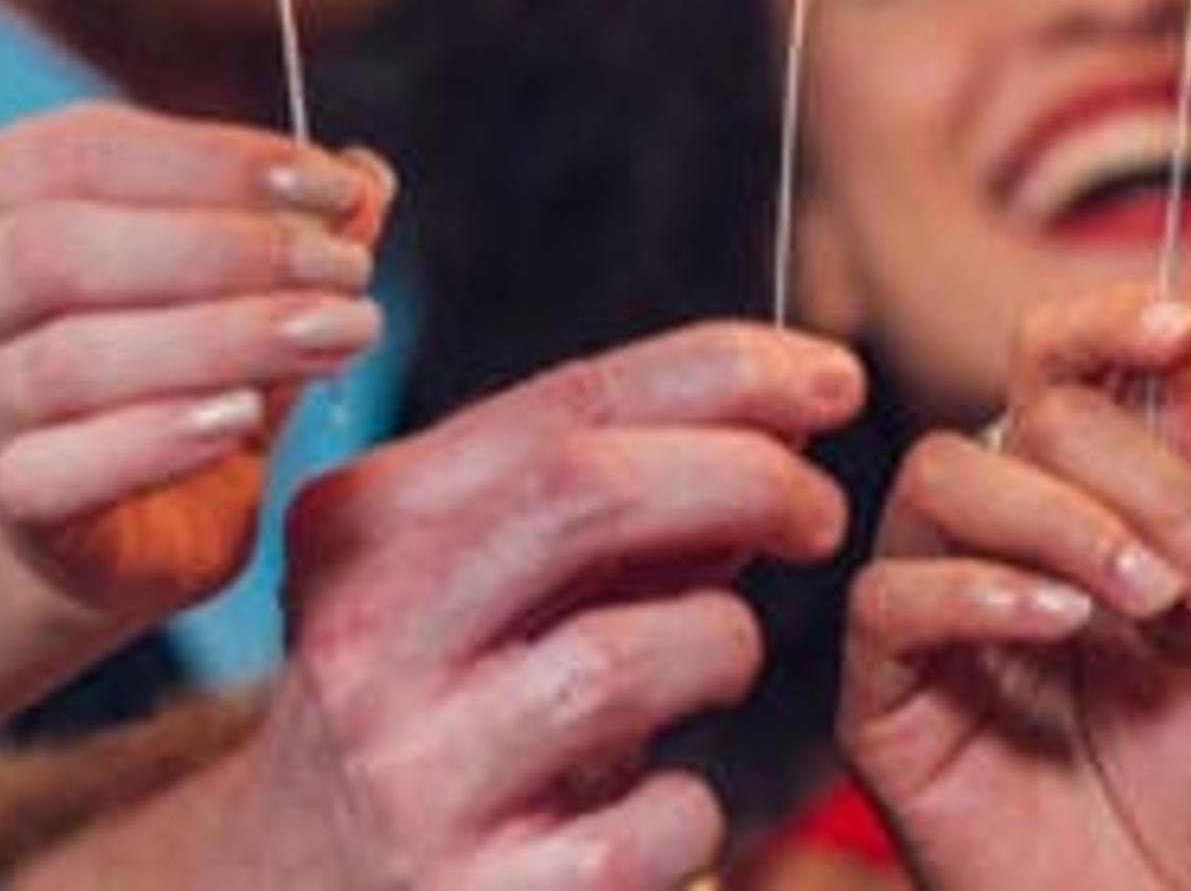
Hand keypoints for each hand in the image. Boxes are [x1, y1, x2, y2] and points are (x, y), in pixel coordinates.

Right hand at [0, 102, 388, 613]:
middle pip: (59, 247)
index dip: (212, 159)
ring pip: (70, 359)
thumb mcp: (225, 277)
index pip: (78, 150)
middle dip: (222, 248)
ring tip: (334, 332)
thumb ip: (285, 221)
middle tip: (344, 267)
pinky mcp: (5, 500)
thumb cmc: (158, 362)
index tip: (332, 183)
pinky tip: (245, 418)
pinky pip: (64, 469)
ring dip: (223, 338)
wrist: (92, 517)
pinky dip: (160, 437)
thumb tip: (368, 176)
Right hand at [237, 322, 862, 887]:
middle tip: (822, 512)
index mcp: (363, 528)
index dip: (722, 373)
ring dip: (721, 644)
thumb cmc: (423, 714)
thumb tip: (777, 423)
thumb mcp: (467, 583)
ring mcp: (418, 777)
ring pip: (629, 658)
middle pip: (588, 495)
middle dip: (745, 477)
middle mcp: (369, 643)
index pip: (564, 407)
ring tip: (717, 661)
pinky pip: (660, 817)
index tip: (828, 378)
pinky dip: (692, 804)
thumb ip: (599, 503)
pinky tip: (654, 806)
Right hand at [842, 284, 1190, 890]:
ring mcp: (933, 623)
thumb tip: (1178, 338)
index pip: (1052, 372)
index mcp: (1080, 513)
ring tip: (1147, 605)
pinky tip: (1061, 630)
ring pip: (939, 482)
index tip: (1180, 324)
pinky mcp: (883, 702)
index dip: (1101, 326)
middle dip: (1124, 473)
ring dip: (1059, 521)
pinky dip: (980, 593)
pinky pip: (889, 600)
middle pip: (1008, 419)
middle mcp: (995, 550)